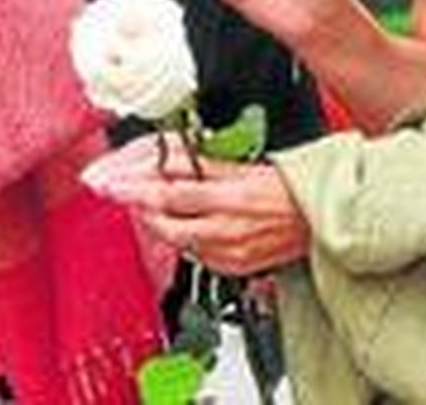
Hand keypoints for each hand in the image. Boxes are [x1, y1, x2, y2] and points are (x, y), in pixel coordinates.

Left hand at [81, 134, 309, 276]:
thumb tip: (160, 157)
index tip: (108, 182)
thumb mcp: (238, 166)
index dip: (134, 188)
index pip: (169, 194)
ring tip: (142, 202)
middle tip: (117, 190)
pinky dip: (178, 237)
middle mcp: (227, 230)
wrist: (316, 220)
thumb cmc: (282, 188)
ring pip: (175, 240)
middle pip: (165, 223)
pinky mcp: (232, 267)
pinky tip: (172, 223)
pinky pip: (193, 254)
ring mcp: (229, 253)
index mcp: (230, 197)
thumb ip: (196, 163)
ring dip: (153, 220)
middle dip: (137, 206)